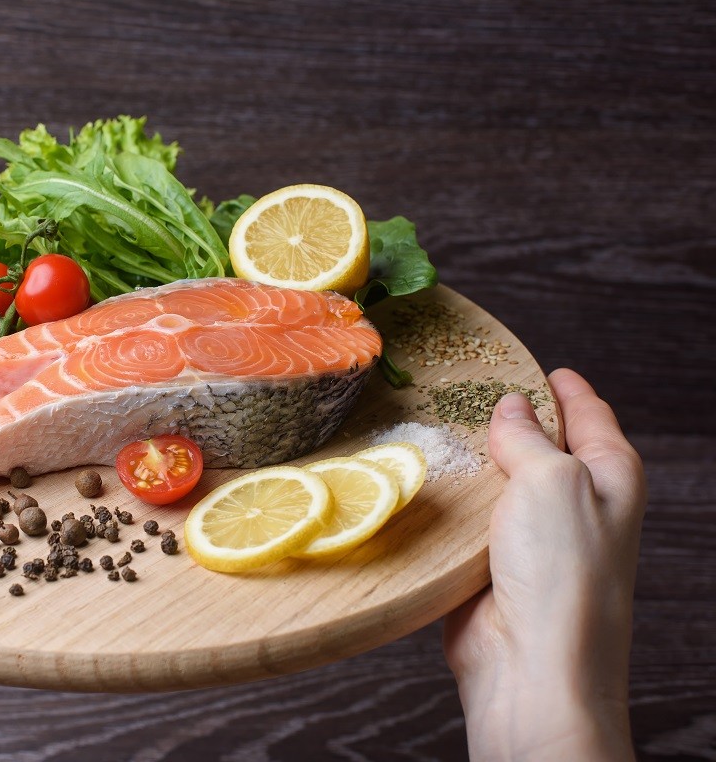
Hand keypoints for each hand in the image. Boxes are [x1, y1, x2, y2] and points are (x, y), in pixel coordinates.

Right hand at [443, 369, 644, 760]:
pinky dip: (449, 503)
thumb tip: (511, 409)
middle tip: (465, 387)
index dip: (564, 387)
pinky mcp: (490, 567)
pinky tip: (423, 483)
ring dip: (471, 463)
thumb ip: (530, 439)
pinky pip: (468, 521)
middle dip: (508, 420)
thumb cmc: (561, 575)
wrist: (530, 669)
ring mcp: (534, 539)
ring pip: (500, 484)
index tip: (538, 364)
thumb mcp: (553, 482)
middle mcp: (577, 506)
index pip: (590, 415)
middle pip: (543, 447)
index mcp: (610, 477)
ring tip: (432, 427)